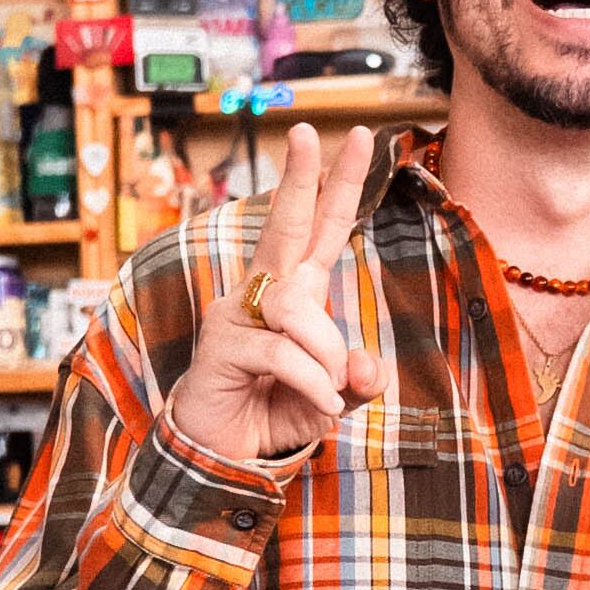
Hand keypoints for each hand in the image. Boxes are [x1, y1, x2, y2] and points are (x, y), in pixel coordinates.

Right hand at [166, 126, 386, 466]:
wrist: (221, 457)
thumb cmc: (273, 415)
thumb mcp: (332, 399)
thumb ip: (357, 382)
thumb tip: (370, 367)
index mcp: (292, 293)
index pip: (320, 230)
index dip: (338, 186)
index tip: (360, 137)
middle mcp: (261, 293)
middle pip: (286, 226)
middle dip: (300, 179)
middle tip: (306, 131)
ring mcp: (235, 315)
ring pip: (297, 308)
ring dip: (326, 352)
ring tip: (331, 390)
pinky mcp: (220, 345)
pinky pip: (281, 352)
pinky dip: (312, 381)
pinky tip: (322, 404)